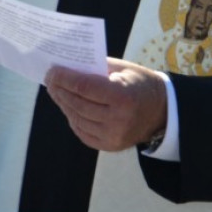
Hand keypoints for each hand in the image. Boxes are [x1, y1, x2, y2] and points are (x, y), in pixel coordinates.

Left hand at [44, 59, 166, 151]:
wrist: (162, 112)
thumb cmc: (139, 84)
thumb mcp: (122, 69)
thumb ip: (96, 68)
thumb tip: (67, 66)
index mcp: (122, 96)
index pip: (84, 87)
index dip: (64, 79)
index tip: (52, 71)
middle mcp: (118, 119)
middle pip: (77, 104)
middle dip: (60, 90)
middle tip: (49, 80)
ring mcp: (113, 135)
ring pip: (77, 118)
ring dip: (63, 104)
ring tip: (56, 92)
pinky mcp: (110, 146)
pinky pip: (83, 132)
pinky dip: (72, 118)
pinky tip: (67, 107)